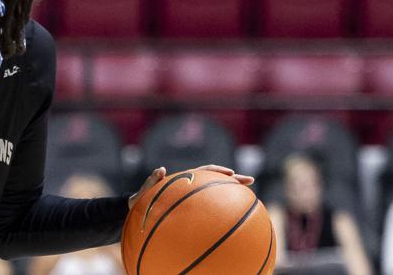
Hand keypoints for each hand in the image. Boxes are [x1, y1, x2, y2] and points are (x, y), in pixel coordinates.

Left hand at [128, 165, 253, 209]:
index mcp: (184, 179)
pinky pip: (212, 211)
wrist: (140, 211)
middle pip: (218, 180)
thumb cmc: (143, 200)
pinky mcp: (195, 211)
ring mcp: (195, 199)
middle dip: (235, 179)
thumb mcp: (146, 190)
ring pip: (218, 195)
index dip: (218, 170)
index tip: (230, 173)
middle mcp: (193, 186)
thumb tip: (161, 169)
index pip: (204, 171)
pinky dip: (223, 214)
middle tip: (251, 180)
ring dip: (234, 194)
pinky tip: (235, 223)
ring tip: (251, 198)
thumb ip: (152, 180)